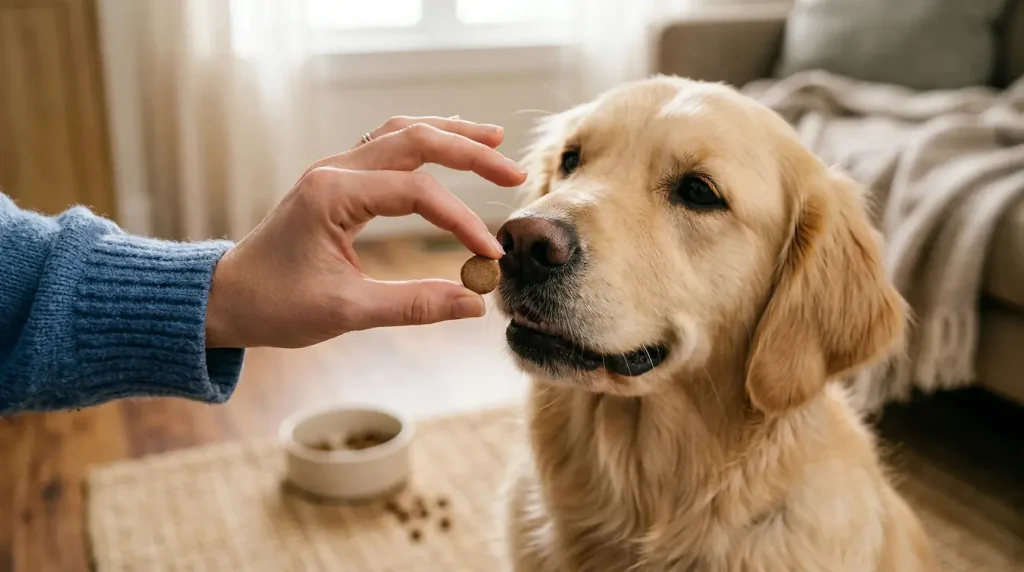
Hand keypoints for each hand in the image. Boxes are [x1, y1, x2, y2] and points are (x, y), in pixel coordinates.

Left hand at [204, 116, 526, 347]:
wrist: (224, 297)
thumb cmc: (275, 305)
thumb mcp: (346, 312)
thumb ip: (414, 305)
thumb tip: (474, 304)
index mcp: (333, 196)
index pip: (417, 192)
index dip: (462, 220)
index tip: (490, 254)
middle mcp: (334, 171)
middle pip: (415, 140)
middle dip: (470, 152)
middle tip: (514, 173)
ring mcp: (333, 171)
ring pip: (401, 133)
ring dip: (449, 134)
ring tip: (493, 138)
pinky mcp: (336, 181)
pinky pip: (386, 145)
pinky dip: (423, 142)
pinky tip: (446, 146)